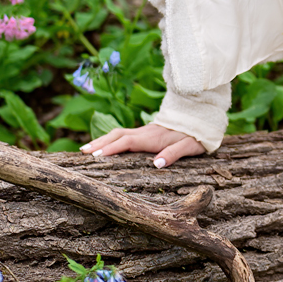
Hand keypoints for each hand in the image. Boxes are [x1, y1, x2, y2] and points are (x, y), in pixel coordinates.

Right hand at [81, 123, 205, 167]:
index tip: (96, 155)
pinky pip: (123, 135)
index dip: (111, 148)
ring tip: (85, 149)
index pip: (128, 142)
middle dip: (99, 143)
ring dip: (101, 140)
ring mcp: (144, 131)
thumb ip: (174, 154)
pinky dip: (110, 139)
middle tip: (81, 152)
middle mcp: (145, 133)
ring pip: (118, 134)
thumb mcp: (190, 146)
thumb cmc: (196, 135)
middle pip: (117, 136)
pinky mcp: (145, 132)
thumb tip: (156, 164)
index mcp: (153, 138)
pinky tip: (103, 146)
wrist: (200, 117)